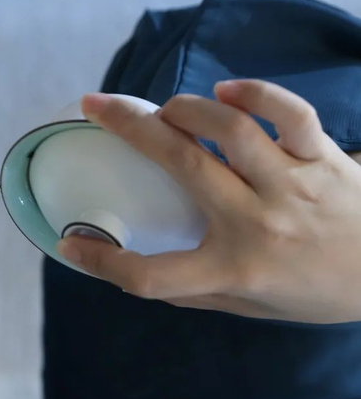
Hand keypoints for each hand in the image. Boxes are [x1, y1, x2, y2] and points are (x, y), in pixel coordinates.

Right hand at [58, 82, 360, 322]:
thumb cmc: (317, 294)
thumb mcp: (251, 307)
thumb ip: (197, 289)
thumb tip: (140, 274)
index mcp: (233, 271)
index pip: (150, 275)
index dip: (101, 264)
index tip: (73, 243)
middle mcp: (258, 226)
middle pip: (180, 166)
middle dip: (130, 128)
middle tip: (96, 106)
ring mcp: (293, 187)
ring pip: (229, 130)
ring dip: (186, 109)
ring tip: (165, 110)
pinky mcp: (324, 158)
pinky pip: (290, 115)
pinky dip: (255, 94)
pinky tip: (226, 92)